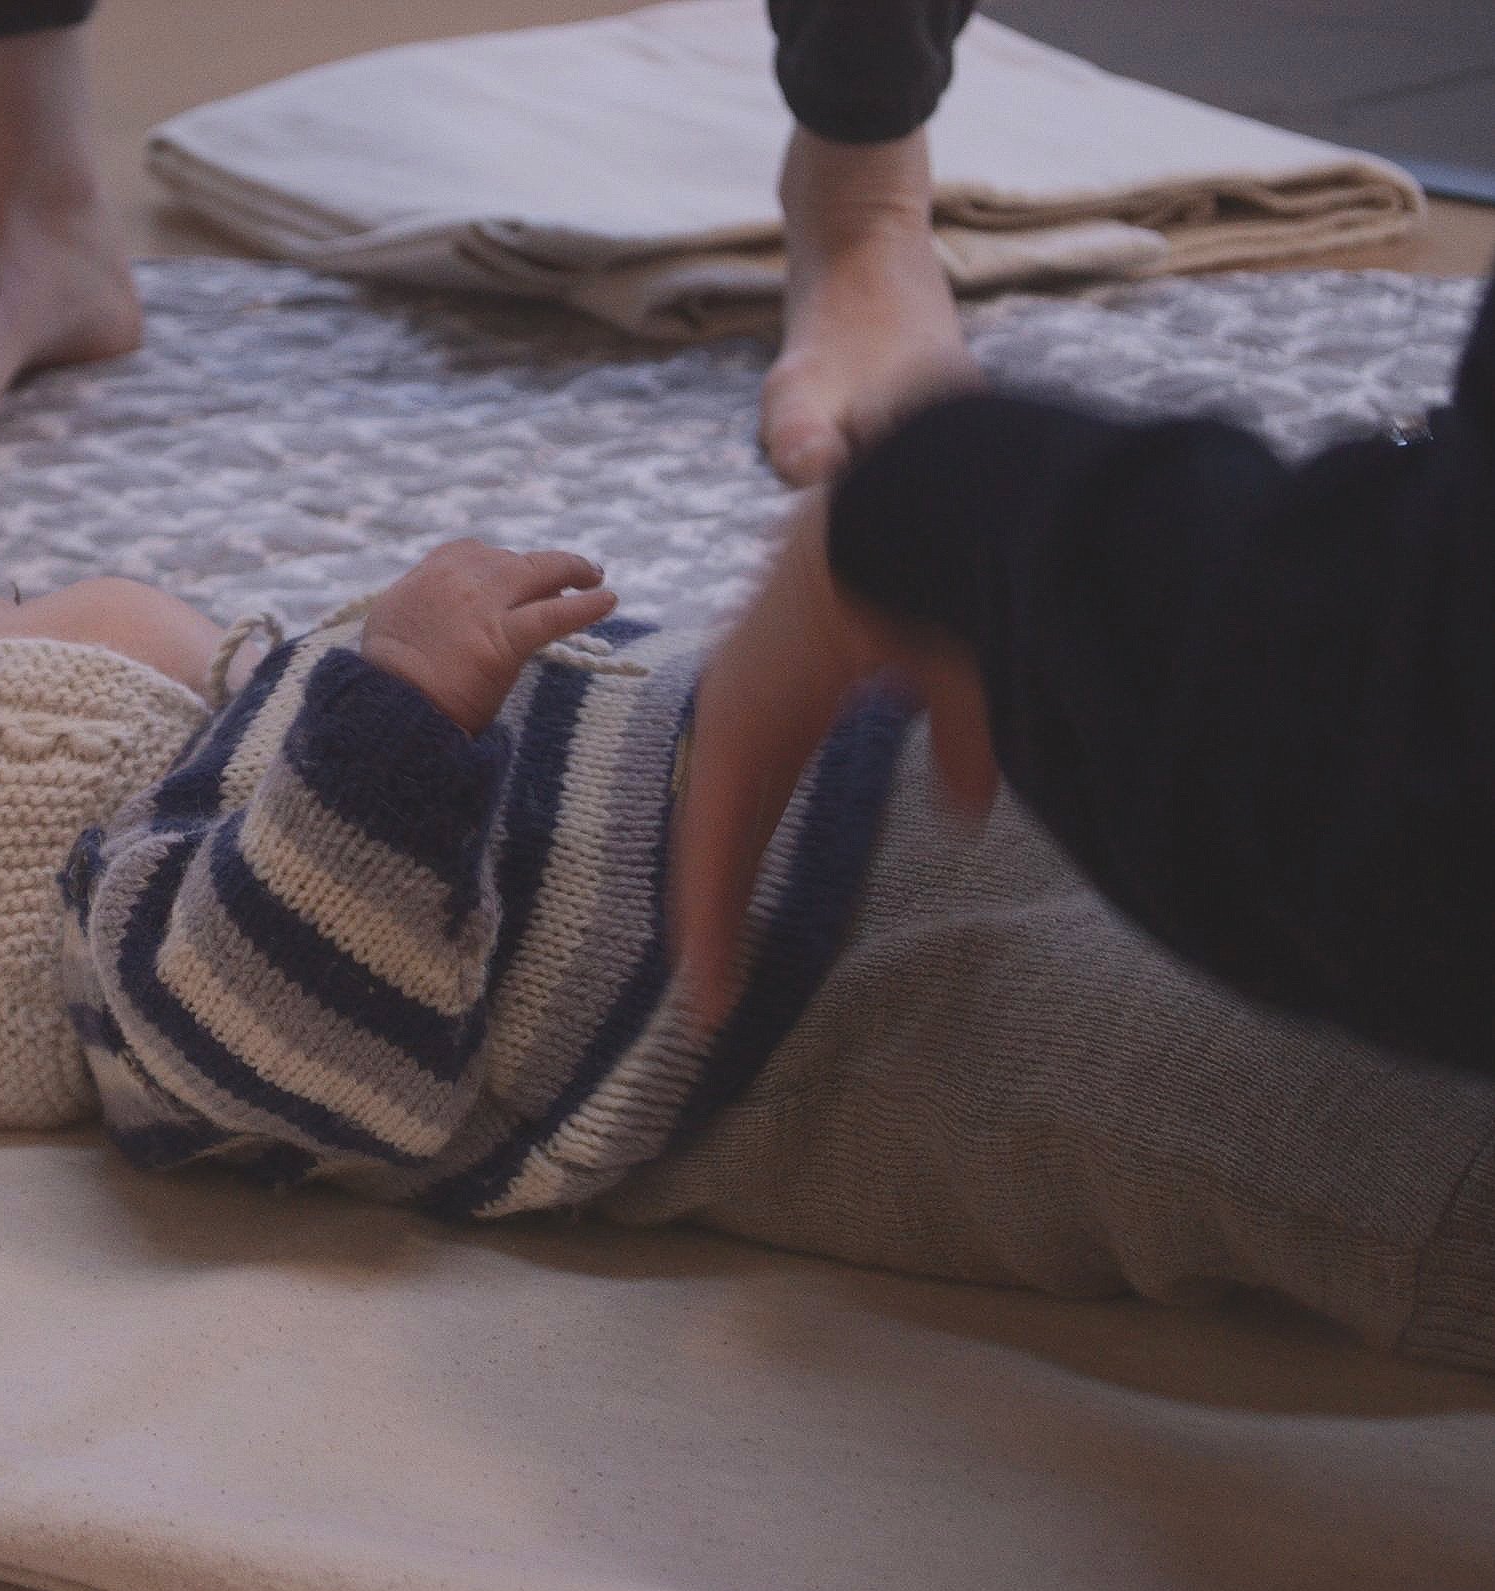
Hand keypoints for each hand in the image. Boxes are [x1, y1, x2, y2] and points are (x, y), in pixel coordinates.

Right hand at [361, 540, 618, 734]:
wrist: (386, 709)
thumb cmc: (387, 676)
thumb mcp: (393, 618)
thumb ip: (422, 600)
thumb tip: (440, 604)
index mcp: (430, 571)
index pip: (477, 553)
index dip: (502, 565)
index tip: (515, 575)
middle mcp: (458, 578)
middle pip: (512, 562)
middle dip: (541, 568)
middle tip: (570, 571)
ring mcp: (483, 606)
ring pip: (540, 574)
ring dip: (572, 570)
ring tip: (594, 576)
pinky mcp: (503, 640)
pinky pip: (554, 616)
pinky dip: (586, 606)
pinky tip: (608, 600)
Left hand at [670, 489, 998, 1029]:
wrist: (910, 510)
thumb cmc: (938, 570)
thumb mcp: (955, 678)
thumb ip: (954, 743)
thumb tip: (966, 809)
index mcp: (794, 687)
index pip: (765, 790)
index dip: (756, 851)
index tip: (748, 913)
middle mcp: (753, 701)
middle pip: (732, 823)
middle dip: (722, 898)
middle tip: (714, 978)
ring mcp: (736, 714)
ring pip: (714, 839)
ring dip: (712, 918)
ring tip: (709, 999)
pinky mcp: (736, 727)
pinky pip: (717, 833)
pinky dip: (711, 901)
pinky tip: (704, 963)